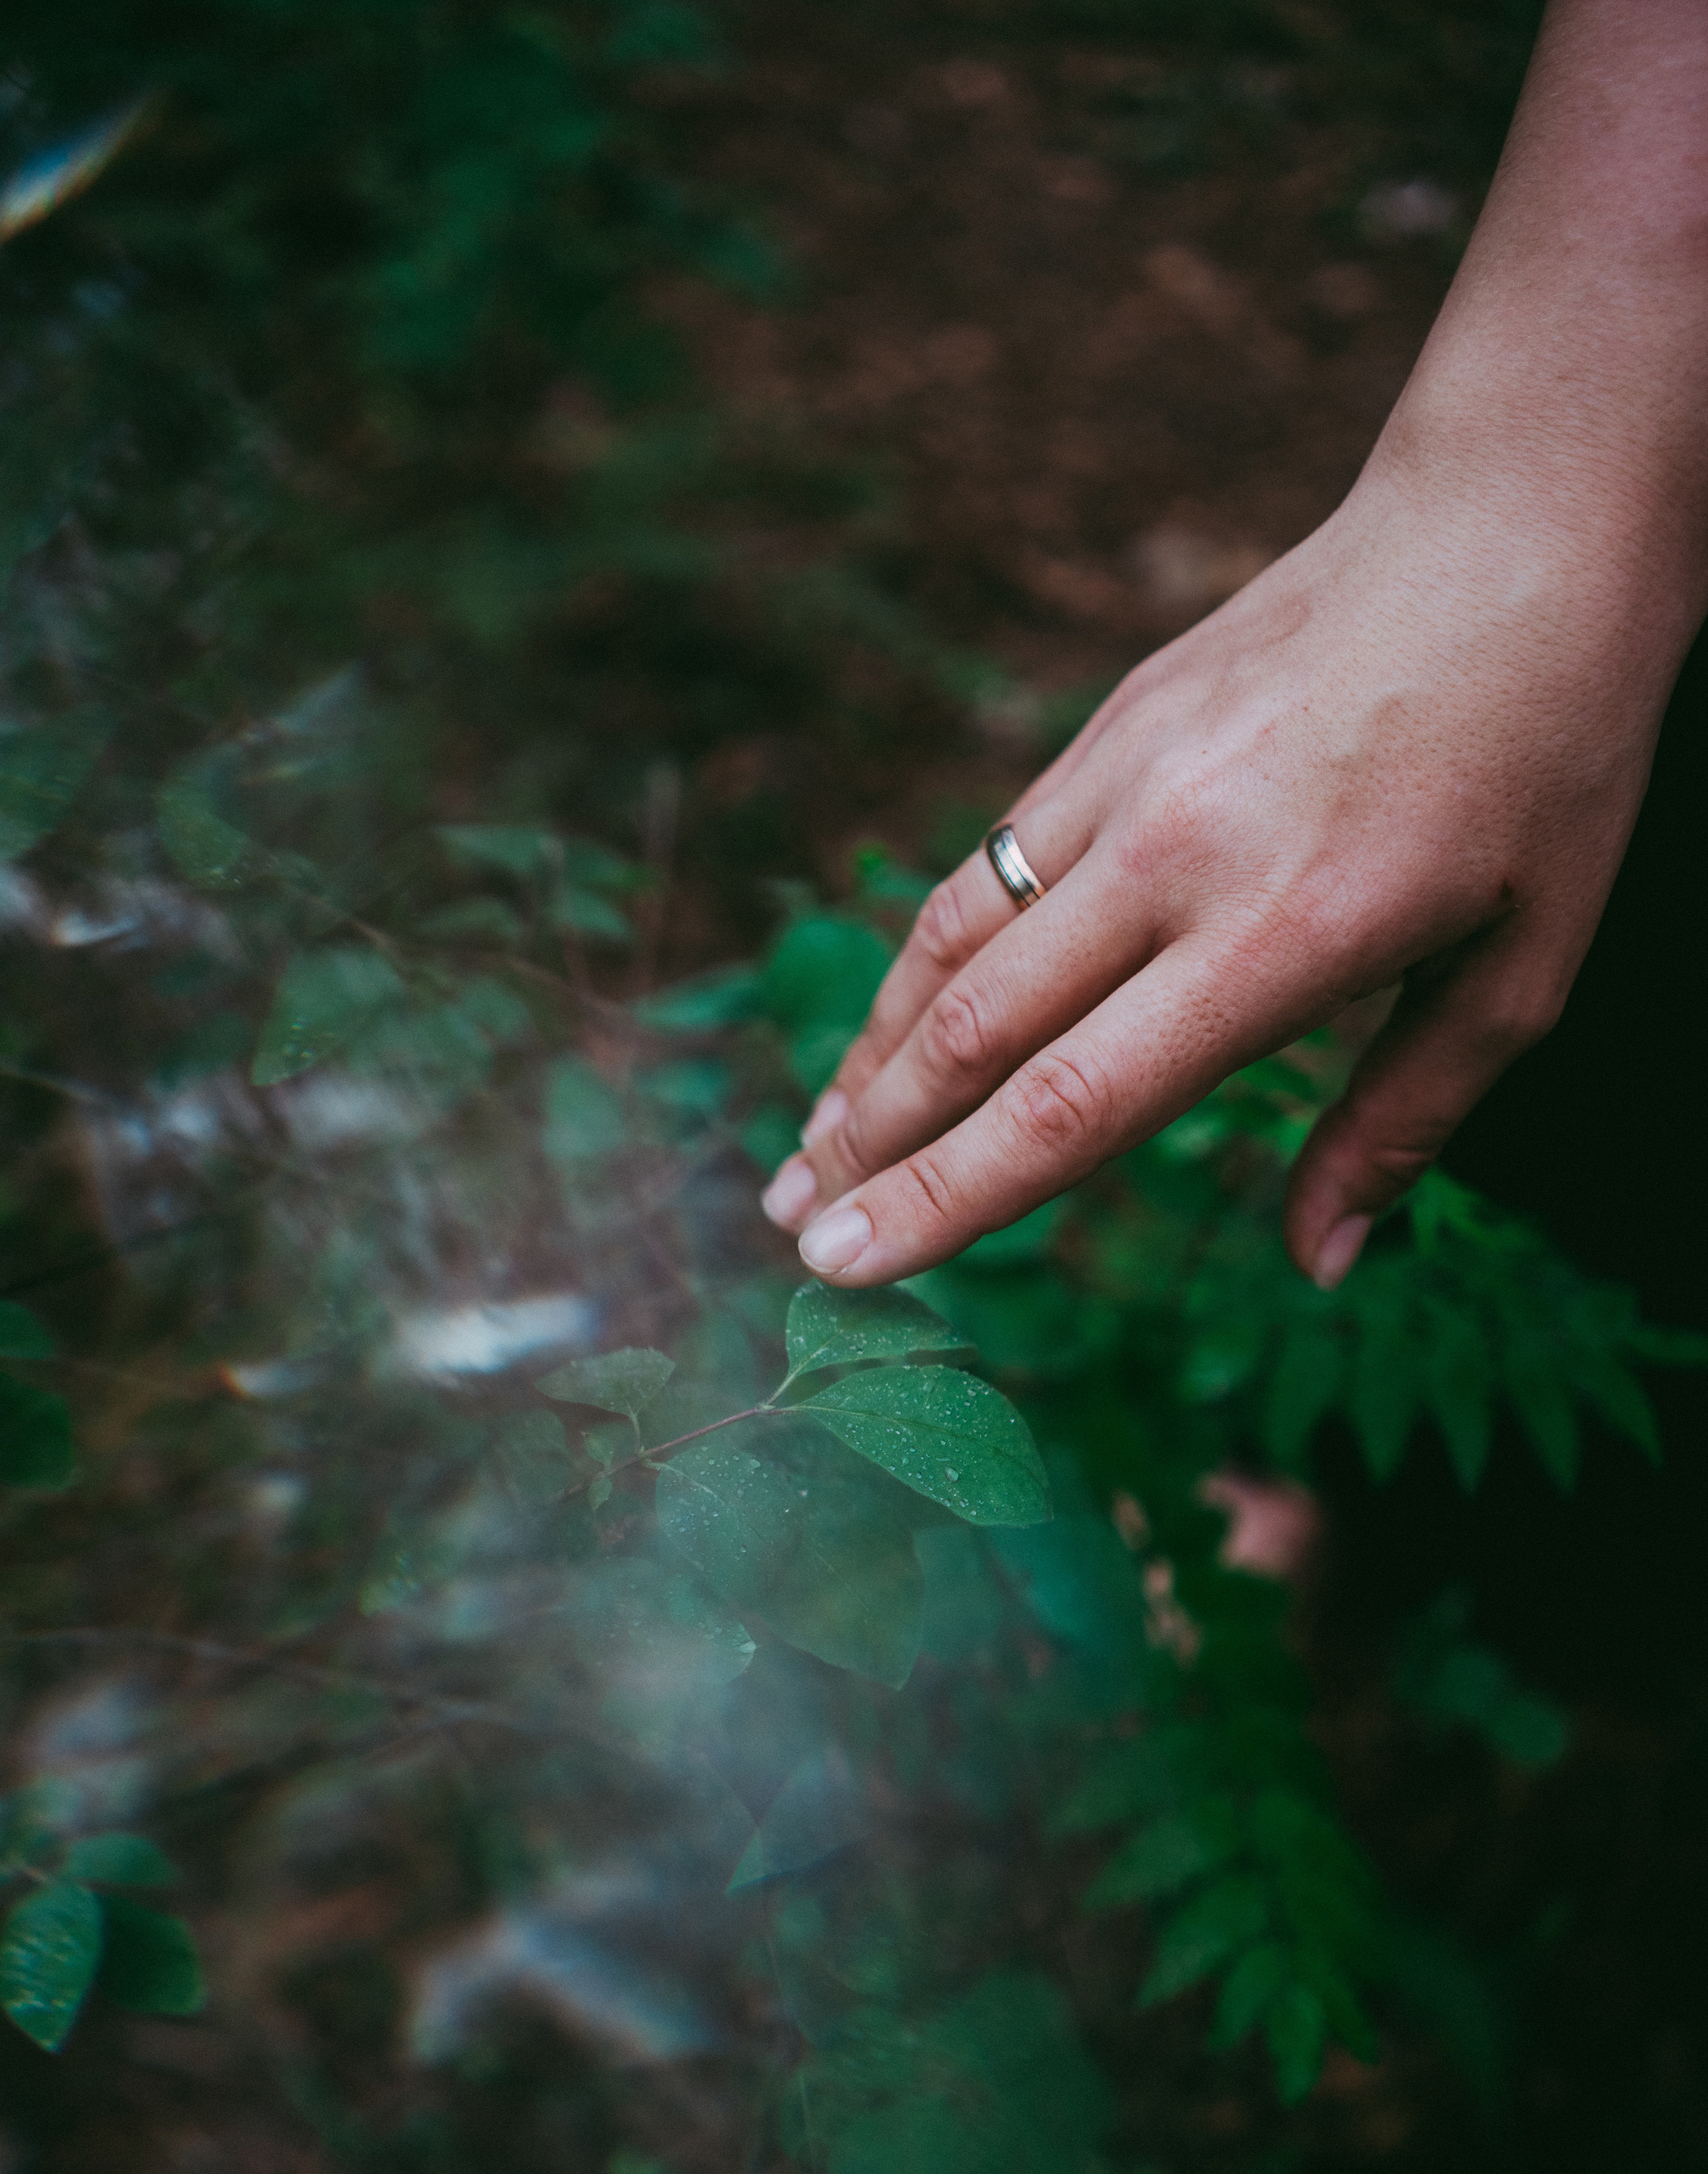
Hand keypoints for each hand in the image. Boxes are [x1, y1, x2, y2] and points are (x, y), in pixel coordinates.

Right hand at [760, 455, 1679, 1288]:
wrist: (1514, 520)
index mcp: (1284, 936)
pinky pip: (987, 865)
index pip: (1070, 1104)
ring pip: (952, 944)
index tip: (851, 1268)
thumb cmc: (1551, 750)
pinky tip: (898, 1025)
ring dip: (869, 1060)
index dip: (946, 1201)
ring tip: (810, 1151)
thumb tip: (1321, 1264)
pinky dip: (924, 963)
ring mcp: (1126, 778)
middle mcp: (1176, 857)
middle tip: (796, 1235)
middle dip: (870, 1151)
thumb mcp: (1528, 962)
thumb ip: (1407, 1121)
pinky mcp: (1110, 726)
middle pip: (977, 1035)